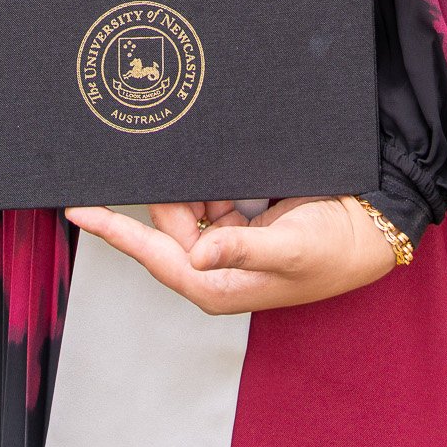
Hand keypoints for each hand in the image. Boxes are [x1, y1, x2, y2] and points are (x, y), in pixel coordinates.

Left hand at [64, 195, 396, 314]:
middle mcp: (214, 266)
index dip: (114, 231)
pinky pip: (209, 195)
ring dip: (194, 183)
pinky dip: (211, 179)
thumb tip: (195, 255)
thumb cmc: (333, 250)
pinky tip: (228, 168)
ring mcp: (226, 244)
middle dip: (171, 191)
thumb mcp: (288, 248)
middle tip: (188, 162)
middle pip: (168, 221)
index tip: (79, 210)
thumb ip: (240, 249)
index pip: (152, 254)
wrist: (368, 232)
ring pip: (187, 204)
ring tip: (230, 172)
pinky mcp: (240, 224)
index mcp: (216, 284)